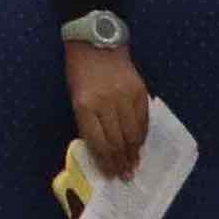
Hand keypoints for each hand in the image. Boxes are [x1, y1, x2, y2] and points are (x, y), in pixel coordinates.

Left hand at [64, 40, 153, 176]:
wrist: (97, 42)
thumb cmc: (80, 72)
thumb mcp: (75, 97)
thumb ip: (88, 121)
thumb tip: (103, 149)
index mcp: (84, 106)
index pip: (97, 142)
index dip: (105, 161)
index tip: (110, 175)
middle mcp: (105, 103)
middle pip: (116, 140)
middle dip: (121, 161)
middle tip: (126, 176)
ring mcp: (124, 96)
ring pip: (132, 132)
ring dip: (134, 152)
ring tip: (134, 165)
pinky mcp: (139, 91)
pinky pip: (143, 119)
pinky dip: (142, 134)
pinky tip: (140, 145)